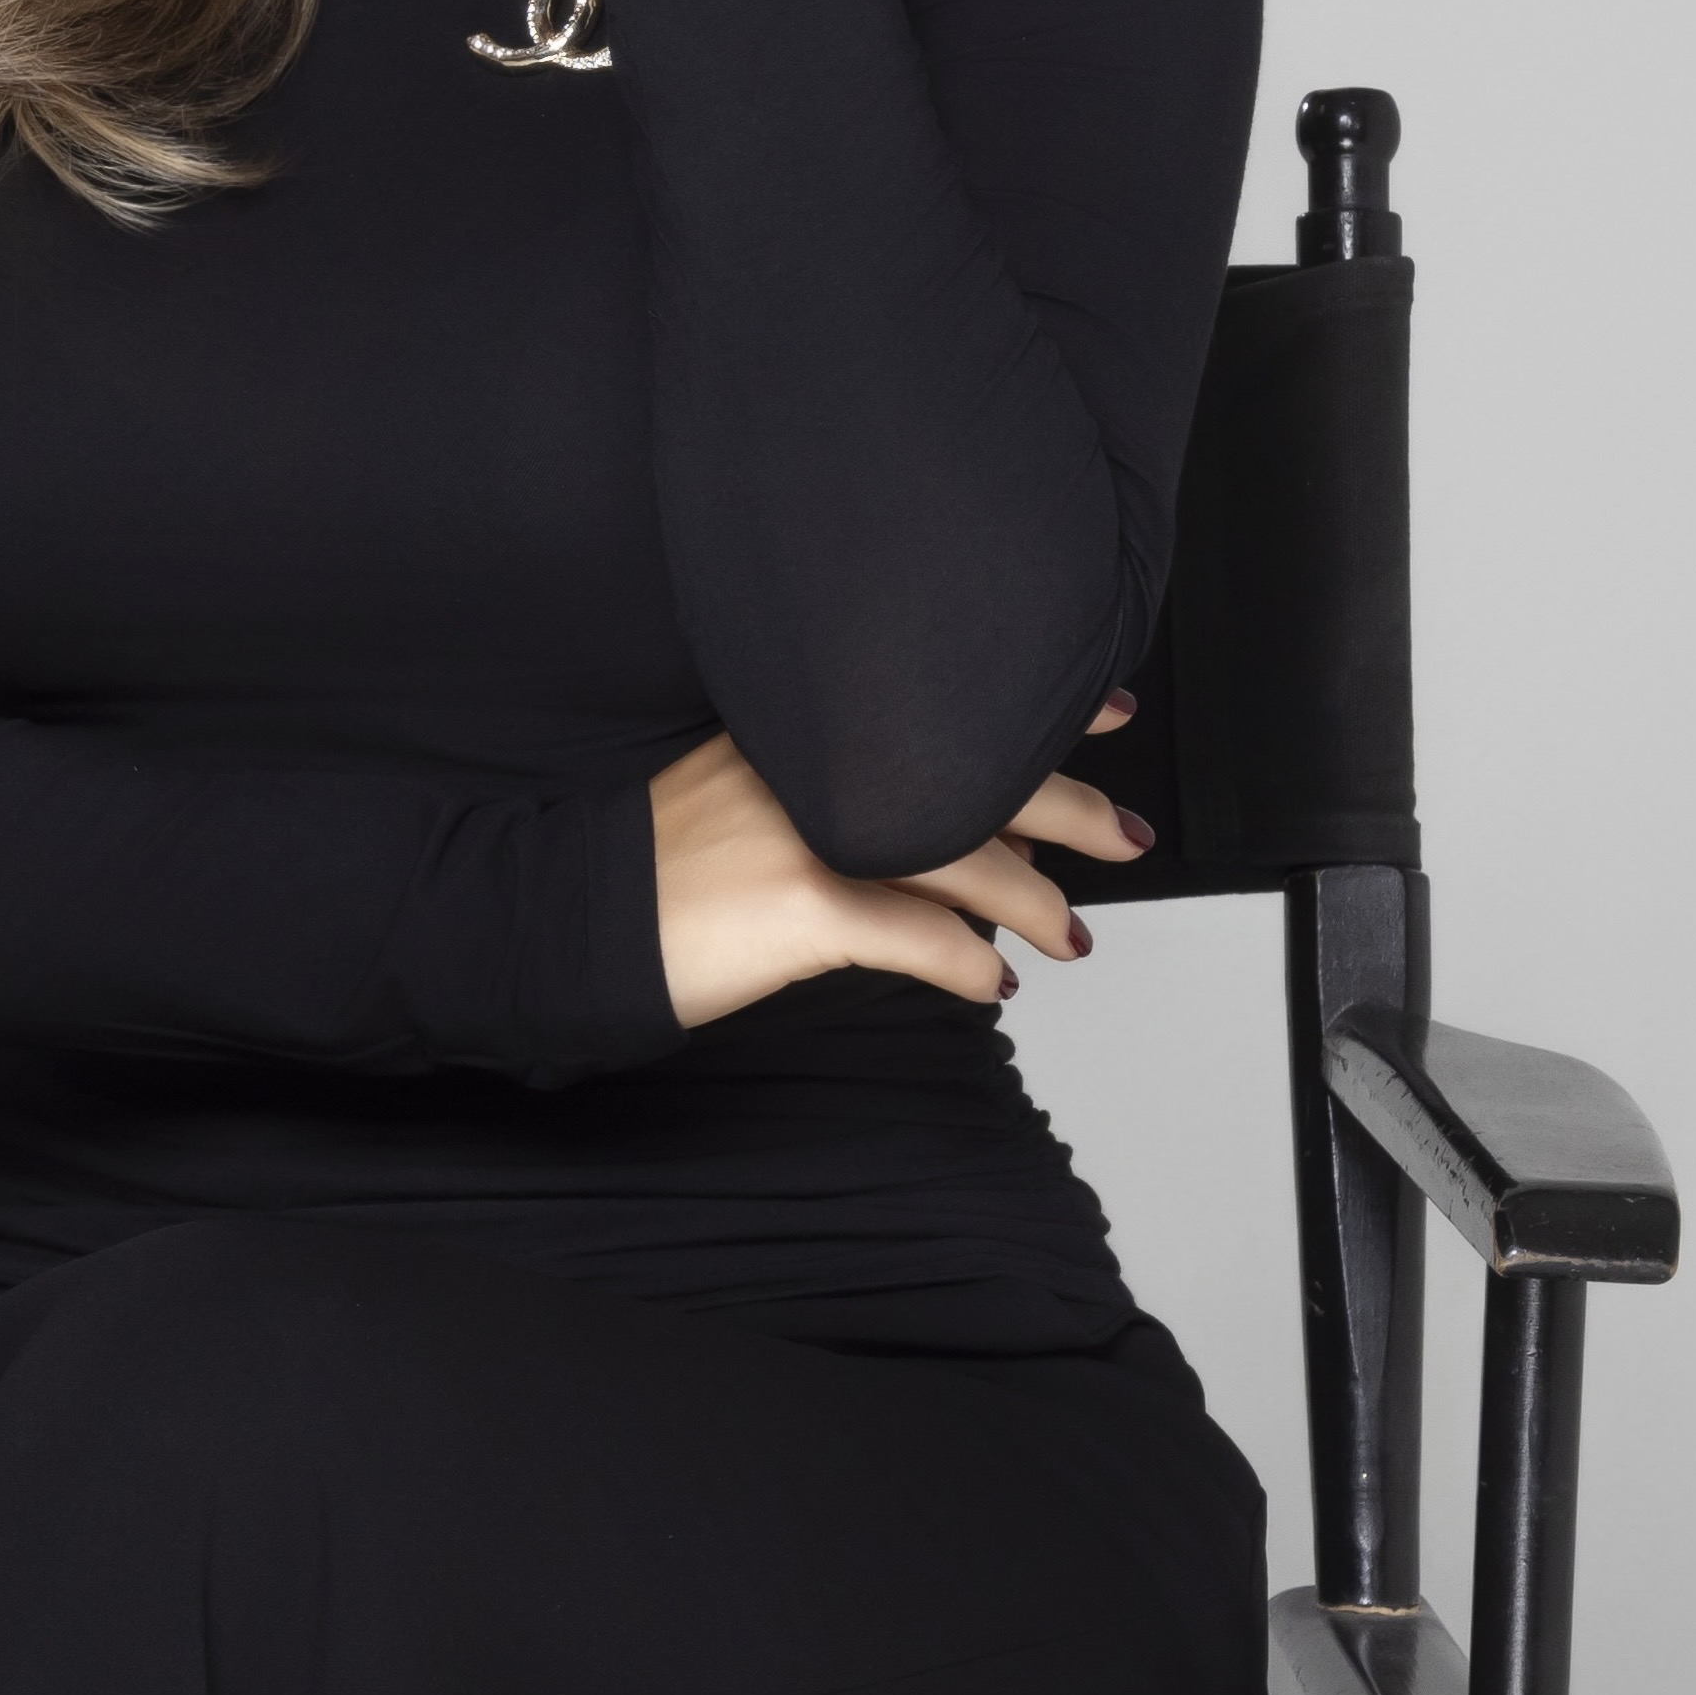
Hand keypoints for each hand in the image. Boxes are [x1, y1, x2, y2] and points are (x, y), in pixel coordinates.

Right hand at [648, 704, 1149, 1032]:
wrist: (565, 922)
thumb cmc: (652, 876)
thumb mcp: (734, 799)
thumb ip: (825, 799)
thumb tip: (936, 843)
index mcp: (801, 734)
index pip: (944, 710)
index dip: (1038, 709)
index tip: (1112, 708)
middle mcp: (813, 769)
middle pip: (973, 774)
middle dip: (1070, 806)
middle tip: (1130, 836)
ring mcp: (808, 833)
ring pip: (964, 856)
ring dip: (1034, 904)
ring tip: (1070, 936)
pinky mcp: (802, 907)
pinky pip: (920, 937)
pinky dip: (969, 965)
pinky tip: (994, 985)